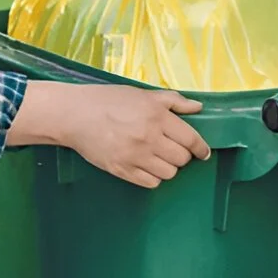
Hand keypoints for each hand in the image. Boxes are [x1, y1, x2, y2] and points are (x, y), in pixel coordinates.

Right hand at [25, 83, 209, 188]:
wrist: (75, 114)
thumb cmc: (107, 100)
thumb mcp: (141, 94)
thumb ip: (172, 101)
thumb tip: (198, 108)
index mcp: (156, 116)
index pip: (190, 139)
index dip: (200, 148)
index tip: (202, 153)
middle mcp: (149, 137)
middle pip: (181, 159)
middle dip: (181, 155)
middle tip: (172, 149)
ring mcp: (135, 156)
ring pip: (168, 173)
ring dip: (167, 167)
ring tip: (157, 157)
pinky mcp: (122, 170)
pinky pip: (151, 183)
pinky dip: (153, 177)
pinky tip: (145, 166)